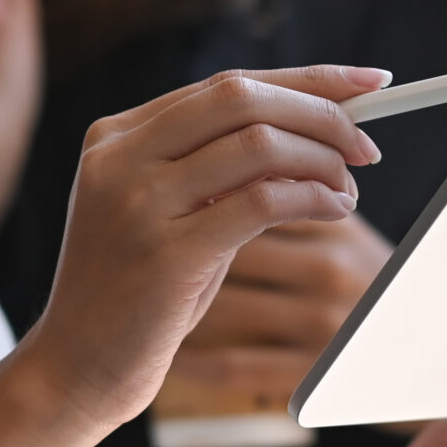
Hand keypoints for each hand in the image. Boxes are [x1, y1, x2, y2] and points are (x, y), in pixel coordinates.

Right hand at [16, 66, 390, 431]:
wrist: (77, 366)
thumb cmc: (138, 293)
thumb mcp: (168, 213)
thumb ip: (218, 170)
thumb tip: (315, 128)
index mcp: (116, 136)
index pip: (227, 85)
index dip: (306, 79)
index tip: (369, 82)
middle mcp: (119, 157)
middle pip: (242, 98)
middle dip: (321, 112)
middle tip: (367, 146)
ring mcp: (136, 202)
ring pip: (257, 144)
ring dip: (322, 160)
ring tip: (348, 190)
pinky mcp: (165, 253)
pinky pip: (261, 202)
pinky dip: (311, 198)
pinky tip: (333, 210)